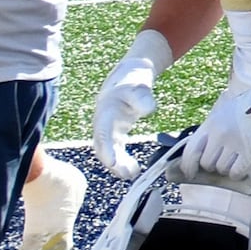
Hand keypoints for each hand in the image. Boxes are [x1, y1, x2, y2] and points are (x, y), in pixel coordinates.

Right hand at [92, 30, 170, 175]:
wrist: (129, 75)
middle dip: (112, 162)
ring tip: (133, 175)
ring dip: (117, 165)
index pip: (102, 132)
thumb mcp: (139, 83)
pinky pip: (115, 150)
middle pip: (103, 146)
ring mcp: (107, 128)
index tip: (112, 162)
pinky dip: (122, 161)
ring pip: (108, 150)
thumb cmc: (133, 79)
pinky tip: (134, 170)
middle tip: (128, 174)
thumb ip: (143, 96)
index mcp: (106, 110)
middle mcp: (102, 121)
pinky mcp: (114, 132)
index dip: (106, 148)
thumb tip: (148, 110)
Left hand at [185, 80, 250, 181]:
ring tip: (237, 158)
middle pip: (207, 163)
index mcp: (211, 123)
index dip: (187, 166)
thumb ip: (212, 129)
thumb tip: (203, 151)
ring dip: (228, 168)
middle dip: (214, 165)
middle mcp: (220, 134)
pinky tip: (243, 166)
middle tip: (224, 159)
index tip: (190, 173)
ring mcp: (235, 143)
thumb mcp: (225, 111)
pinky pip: (236, 172)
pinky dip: (238, 173)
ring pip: (221, 168)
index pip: (190, 151)